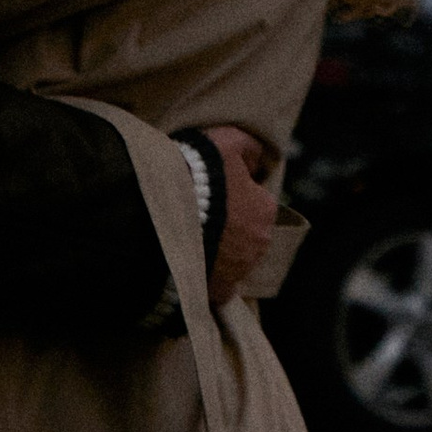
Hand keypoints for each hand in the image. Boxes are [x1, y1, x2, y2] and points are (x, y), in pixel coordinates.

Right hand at [203, 123, 278, 308]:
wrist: (166, 210)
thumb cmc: (201, 173)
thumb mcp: (227, 141)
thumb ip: (248, 148)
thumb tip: (257, 158)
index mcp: (265, 209)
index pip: (256, 202)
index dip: (233, 194)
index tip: (211, 190)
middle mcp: (258, 243)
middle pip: (245, 233)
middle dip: (227, 225)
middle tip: (197, 213)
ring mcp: (237, 270)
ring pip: (230, 259)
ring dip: (215, 250)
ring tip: (186, 238)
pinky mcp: (215, 290)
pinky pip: (214, 286)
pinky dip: (204, 278)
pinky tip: (187, 267)